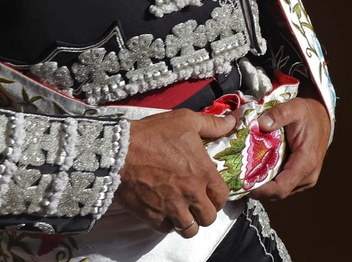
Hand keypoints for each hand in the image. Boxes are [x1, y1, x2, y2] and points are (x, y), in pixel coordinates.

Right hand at [114, 108, 238, 237]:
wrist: (119, 151)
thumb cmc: (153, 134)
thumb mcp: (187, 121)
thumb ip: (212, 124)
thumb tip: (232, 122)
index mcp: (203, 173)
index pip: (222, 196)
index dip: (219, 196)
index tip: (211, 192)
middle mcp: (191, 194)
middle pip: (209, 217)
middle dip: (206, 212)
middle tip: (198, 203)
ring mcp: (171, 208)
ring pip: (190, 229)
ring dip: (189, 222)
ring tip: (183, 212)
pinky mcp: (152, 216)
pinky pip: (166, 229)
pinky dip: (167, 224)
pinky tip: (165, 212)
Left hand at [247, 91, 330, 200]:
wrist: (321, 117)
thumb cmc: (308, 114)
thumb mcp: (294, 108)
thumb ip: (279, 114)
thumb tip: (261, 124)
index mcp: (306, 162)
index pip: (281, 188)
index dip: (260, 191)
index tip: (243, 184)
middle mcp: (308, 176)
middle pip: (277, 193)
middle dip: (258, 188)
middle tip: (239, 177)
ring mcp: (305, 179)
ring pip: (279, 191)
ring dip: (263, 185)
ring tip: (247, 173)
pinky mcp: (301, 178)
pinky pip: (283, 185)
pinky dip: (270, 181)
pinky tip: (259, 170)